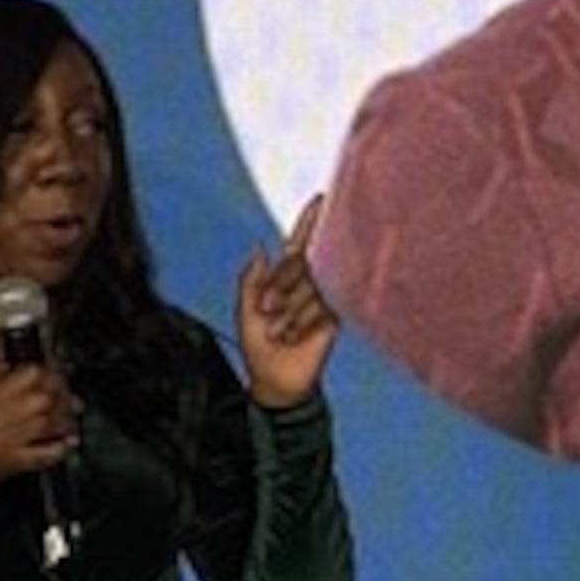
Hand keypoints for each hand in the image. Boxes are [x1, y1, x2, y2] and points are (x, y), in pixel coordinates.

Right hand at [0, 347, 79, 497]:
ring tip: (69, 422)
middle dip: (62, 398)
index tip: (58, 379)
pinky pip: (44, 453)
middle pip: (42, 398)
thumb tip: (44, 381)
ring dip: (65, 422)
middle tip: (70, 401)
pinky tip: (68, 444)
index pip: (29, 374)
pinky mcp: (14, 462)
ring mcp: (7, 439)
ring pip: (47, 423)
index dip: (50, 374)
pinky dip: (60, 448)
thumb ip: (12, 391)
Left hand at [236, 197, 337, 405]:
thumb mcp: (245, 311)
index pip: (299, 245)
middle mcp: (308, 284)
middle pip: (301, 265)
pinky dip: (304, 320)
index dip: (309, 223)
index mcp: (286, 279)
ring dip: (291, 312)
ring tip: (280, 333)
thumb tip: (260, 248)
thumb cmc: (259, 347)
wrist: (276, 381)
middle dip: (282, 287)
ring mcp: (323, 299)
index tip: (320, 199)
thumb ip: (250, 279)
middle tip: (268, 313)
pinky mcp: (334, 316)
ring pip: (310, 288)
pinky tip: (297, 334)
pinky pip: (321, 306)